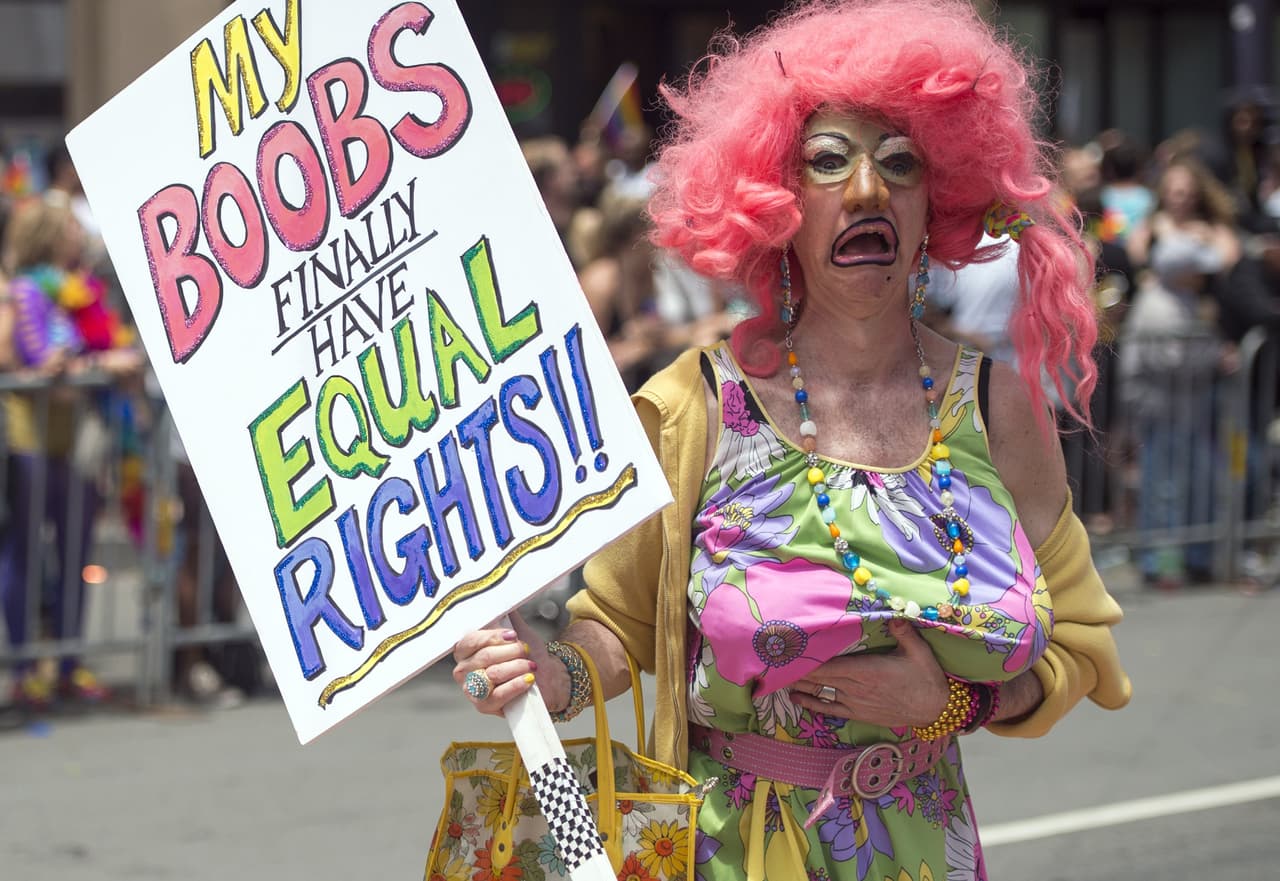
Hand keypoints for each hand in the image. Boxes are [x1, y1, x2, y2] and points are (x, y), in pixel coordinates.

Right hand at [451, 611, 559, 716]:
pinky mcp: (483, 706)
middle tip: (525, 651)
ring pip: (493, 674)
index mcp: (466, 649)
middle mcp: (463, 670)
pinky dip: (517, 684)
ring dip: (517, 667)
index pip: (470, 640)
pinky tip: (528, 679)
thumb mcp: (517, 630)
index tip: (513, 635)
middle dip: (511, 652)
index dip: (492, 637)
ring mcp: (471, 689)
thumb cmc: (527, 654)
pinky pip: (499, 694)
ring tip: (530, 666)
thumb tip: (502, 593)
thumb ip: (506, 614)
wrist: (545, 678)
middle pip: (485, 656)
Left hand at [789, 620, 949, 728]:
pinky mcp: (858, 713)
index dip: (806, 659)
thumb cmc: (926, 678)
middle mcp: (855, 687)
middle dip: (796, 670)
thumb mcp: (918, 651)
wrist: (935, 710)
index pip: (828, 665)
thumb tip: (894, 613)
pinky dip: (811, 704)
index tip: (788, 652)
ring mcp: (855, 702)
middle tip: (773, 662)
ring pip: (820, 692)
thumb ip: (903, 631)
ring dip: (799, 685)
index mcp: (866, 670)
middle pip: (818, 678)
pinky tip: (796, 699)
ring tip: (776, 677)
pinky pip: (830, 709)